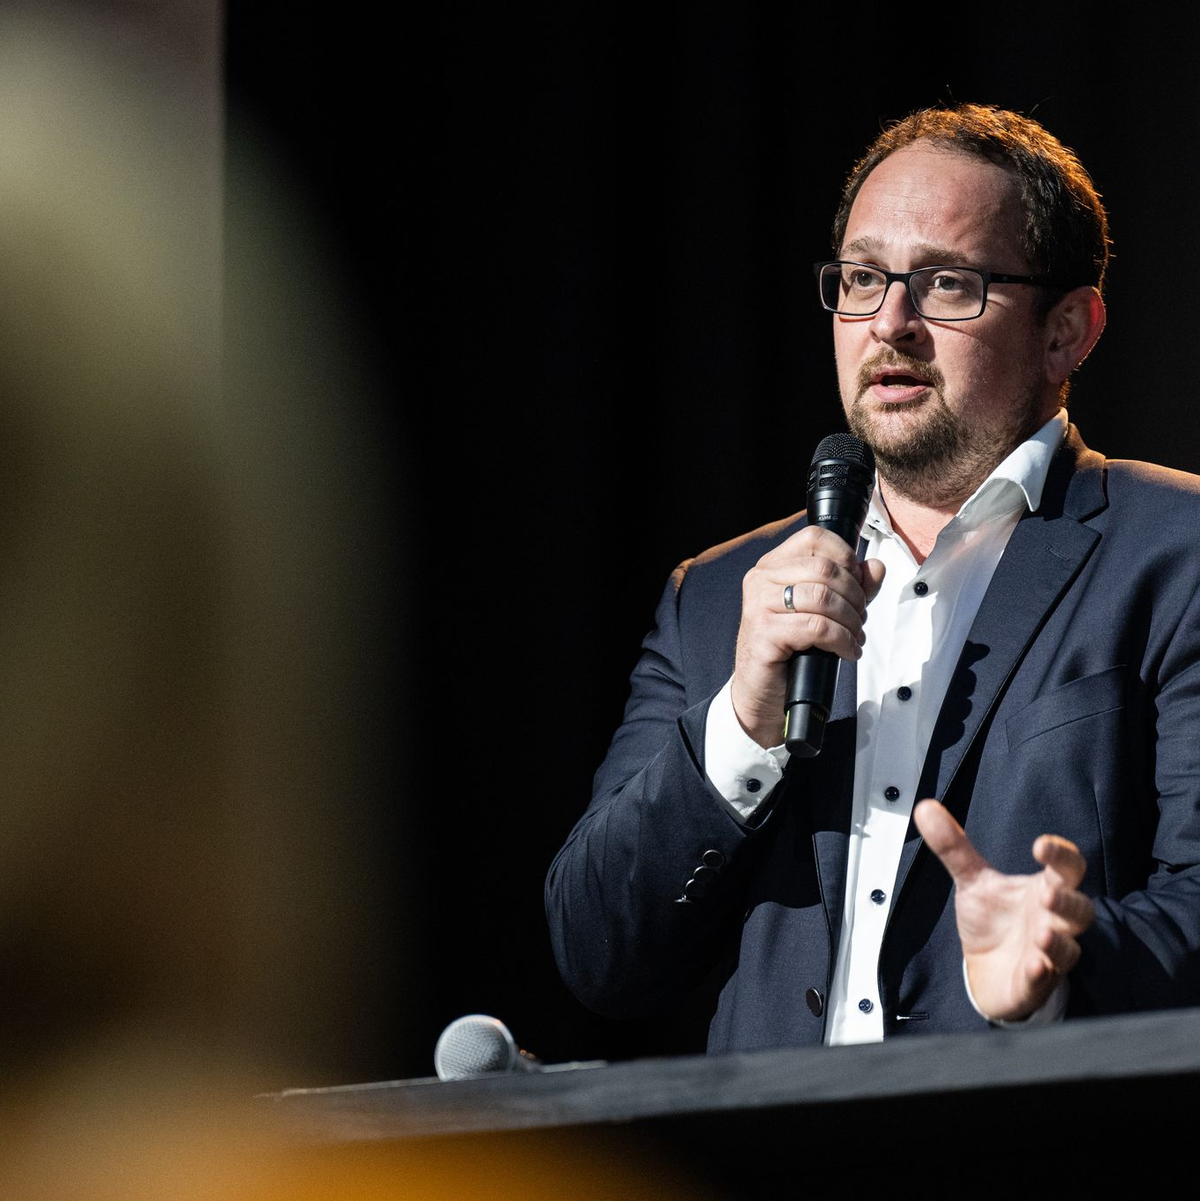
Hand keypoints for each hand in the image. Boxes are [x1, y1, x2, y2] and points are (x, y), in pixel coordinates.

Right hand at [731, 525, 884, 746]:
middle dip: (855, 596)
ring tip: (854, 637)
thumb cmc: (790, 652)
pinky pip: (817, 627)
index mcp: (772, 566)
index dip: (846, 557)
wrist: (761, 694)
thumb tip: (875, 567)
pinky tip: (846, 651)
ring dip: (851, 620)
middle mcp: (761, 579)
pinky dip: (842, 640)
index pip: (815, 538)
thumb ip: (850, 587)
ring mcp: (759, 605)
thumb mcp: (823, 612)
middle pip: (825, 569)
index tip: (857, 584)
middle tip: (859, 619)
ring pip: (823, 597)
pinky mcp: (765, 633)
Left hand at [913, 799, 1094, 1021]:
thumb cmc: (993, 919)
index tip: (1041, 844)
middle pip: (1080, 910)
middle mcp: (1054, 922)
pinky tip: (1034, 966)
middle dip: (1067, 901)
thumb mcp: (971, 880)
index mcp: (1044, 889)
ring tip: (1043, 933)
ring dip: (1057, 941)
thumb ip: (953, 846)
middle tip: (1048, 893)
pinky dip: (1040, 974)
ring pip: (1068, 949)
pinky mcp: (1034, 985)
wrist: (986, 969)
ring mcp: (1048, 956)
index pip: (1067, 869)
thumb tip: (925, 807)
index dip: (1061, 855)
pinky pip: (1044, 981)